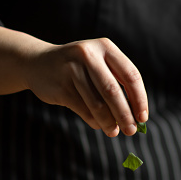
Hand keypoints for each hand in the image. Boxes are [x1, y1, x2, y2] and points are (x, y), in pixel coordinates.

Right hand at [25, 37, 147, 136]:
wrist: (37, 63)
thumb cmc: (78, 68)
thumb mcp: (98, 64)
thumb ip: (116, 83)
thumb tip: (135, 117)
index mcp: (105, 47)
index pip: (130, 75)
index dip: (139, 98)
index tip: (143, 117)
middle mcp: (89, 54)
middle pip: (113, 91)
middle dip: (125, 114)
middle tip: (132, 131)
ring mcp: (72, 69)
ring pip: (97, 103)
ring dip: (109, 122)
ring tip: (114, 132)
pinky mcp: (61, 86)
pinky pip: (83, 109)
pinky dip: (94, 121)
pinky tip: (99, 125)